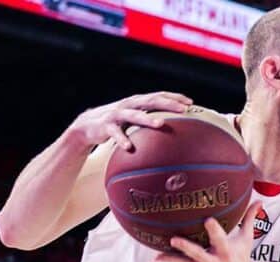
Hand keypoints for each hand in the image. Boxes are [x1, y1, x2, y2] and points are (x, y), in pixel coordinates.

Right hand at [68, 91, 192, 150]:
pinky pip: (115, 133)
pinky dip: (122, 139)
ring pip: (134, 115)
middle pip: (150, 101)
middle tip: (183, 110)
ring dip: (147, 119)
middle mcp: (129, 105)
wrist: (88, 125)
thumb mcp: (135, 119)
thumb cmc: (119, 123)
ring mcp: (117, 114)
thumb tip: (177, 132)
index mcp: (138, 102)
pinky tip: (129, 147)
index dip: (174, 97)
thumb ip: (152, 120)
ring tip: (160, 124)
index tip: (190, 103)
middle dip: (167, 104)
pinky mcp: (106, 126)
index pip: (159, 95)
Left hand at [148, 202, 262, 261]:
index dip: (214, 229)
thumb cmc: (241, 261)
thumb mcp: (246, 241)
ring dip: (169, 259)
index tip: (208, 219)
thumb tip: (259, 202)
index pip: (220, 239)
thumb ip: (249, 220)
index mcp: (226, 252)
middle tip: (173, 239)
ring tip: (157, 255)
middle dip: (185, 247)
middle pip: (197, 254)